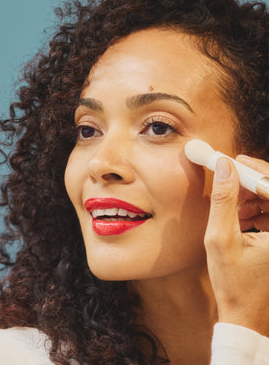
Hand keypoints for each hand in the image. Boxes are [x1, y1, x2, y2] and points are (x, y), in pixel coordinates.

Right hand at [205, 156, 268, 335]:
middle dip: (251, 184)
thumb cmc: (233, 282)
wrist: (245, 314)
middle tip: (228, 182)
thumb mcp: (220, 237)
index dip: (256, 169)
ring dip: (252, 199)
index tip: (234, 160)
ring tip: (232, 210)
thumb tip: (223, 167)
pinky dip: (255, 211)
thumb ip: (223, 199)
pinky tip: (238, 219)